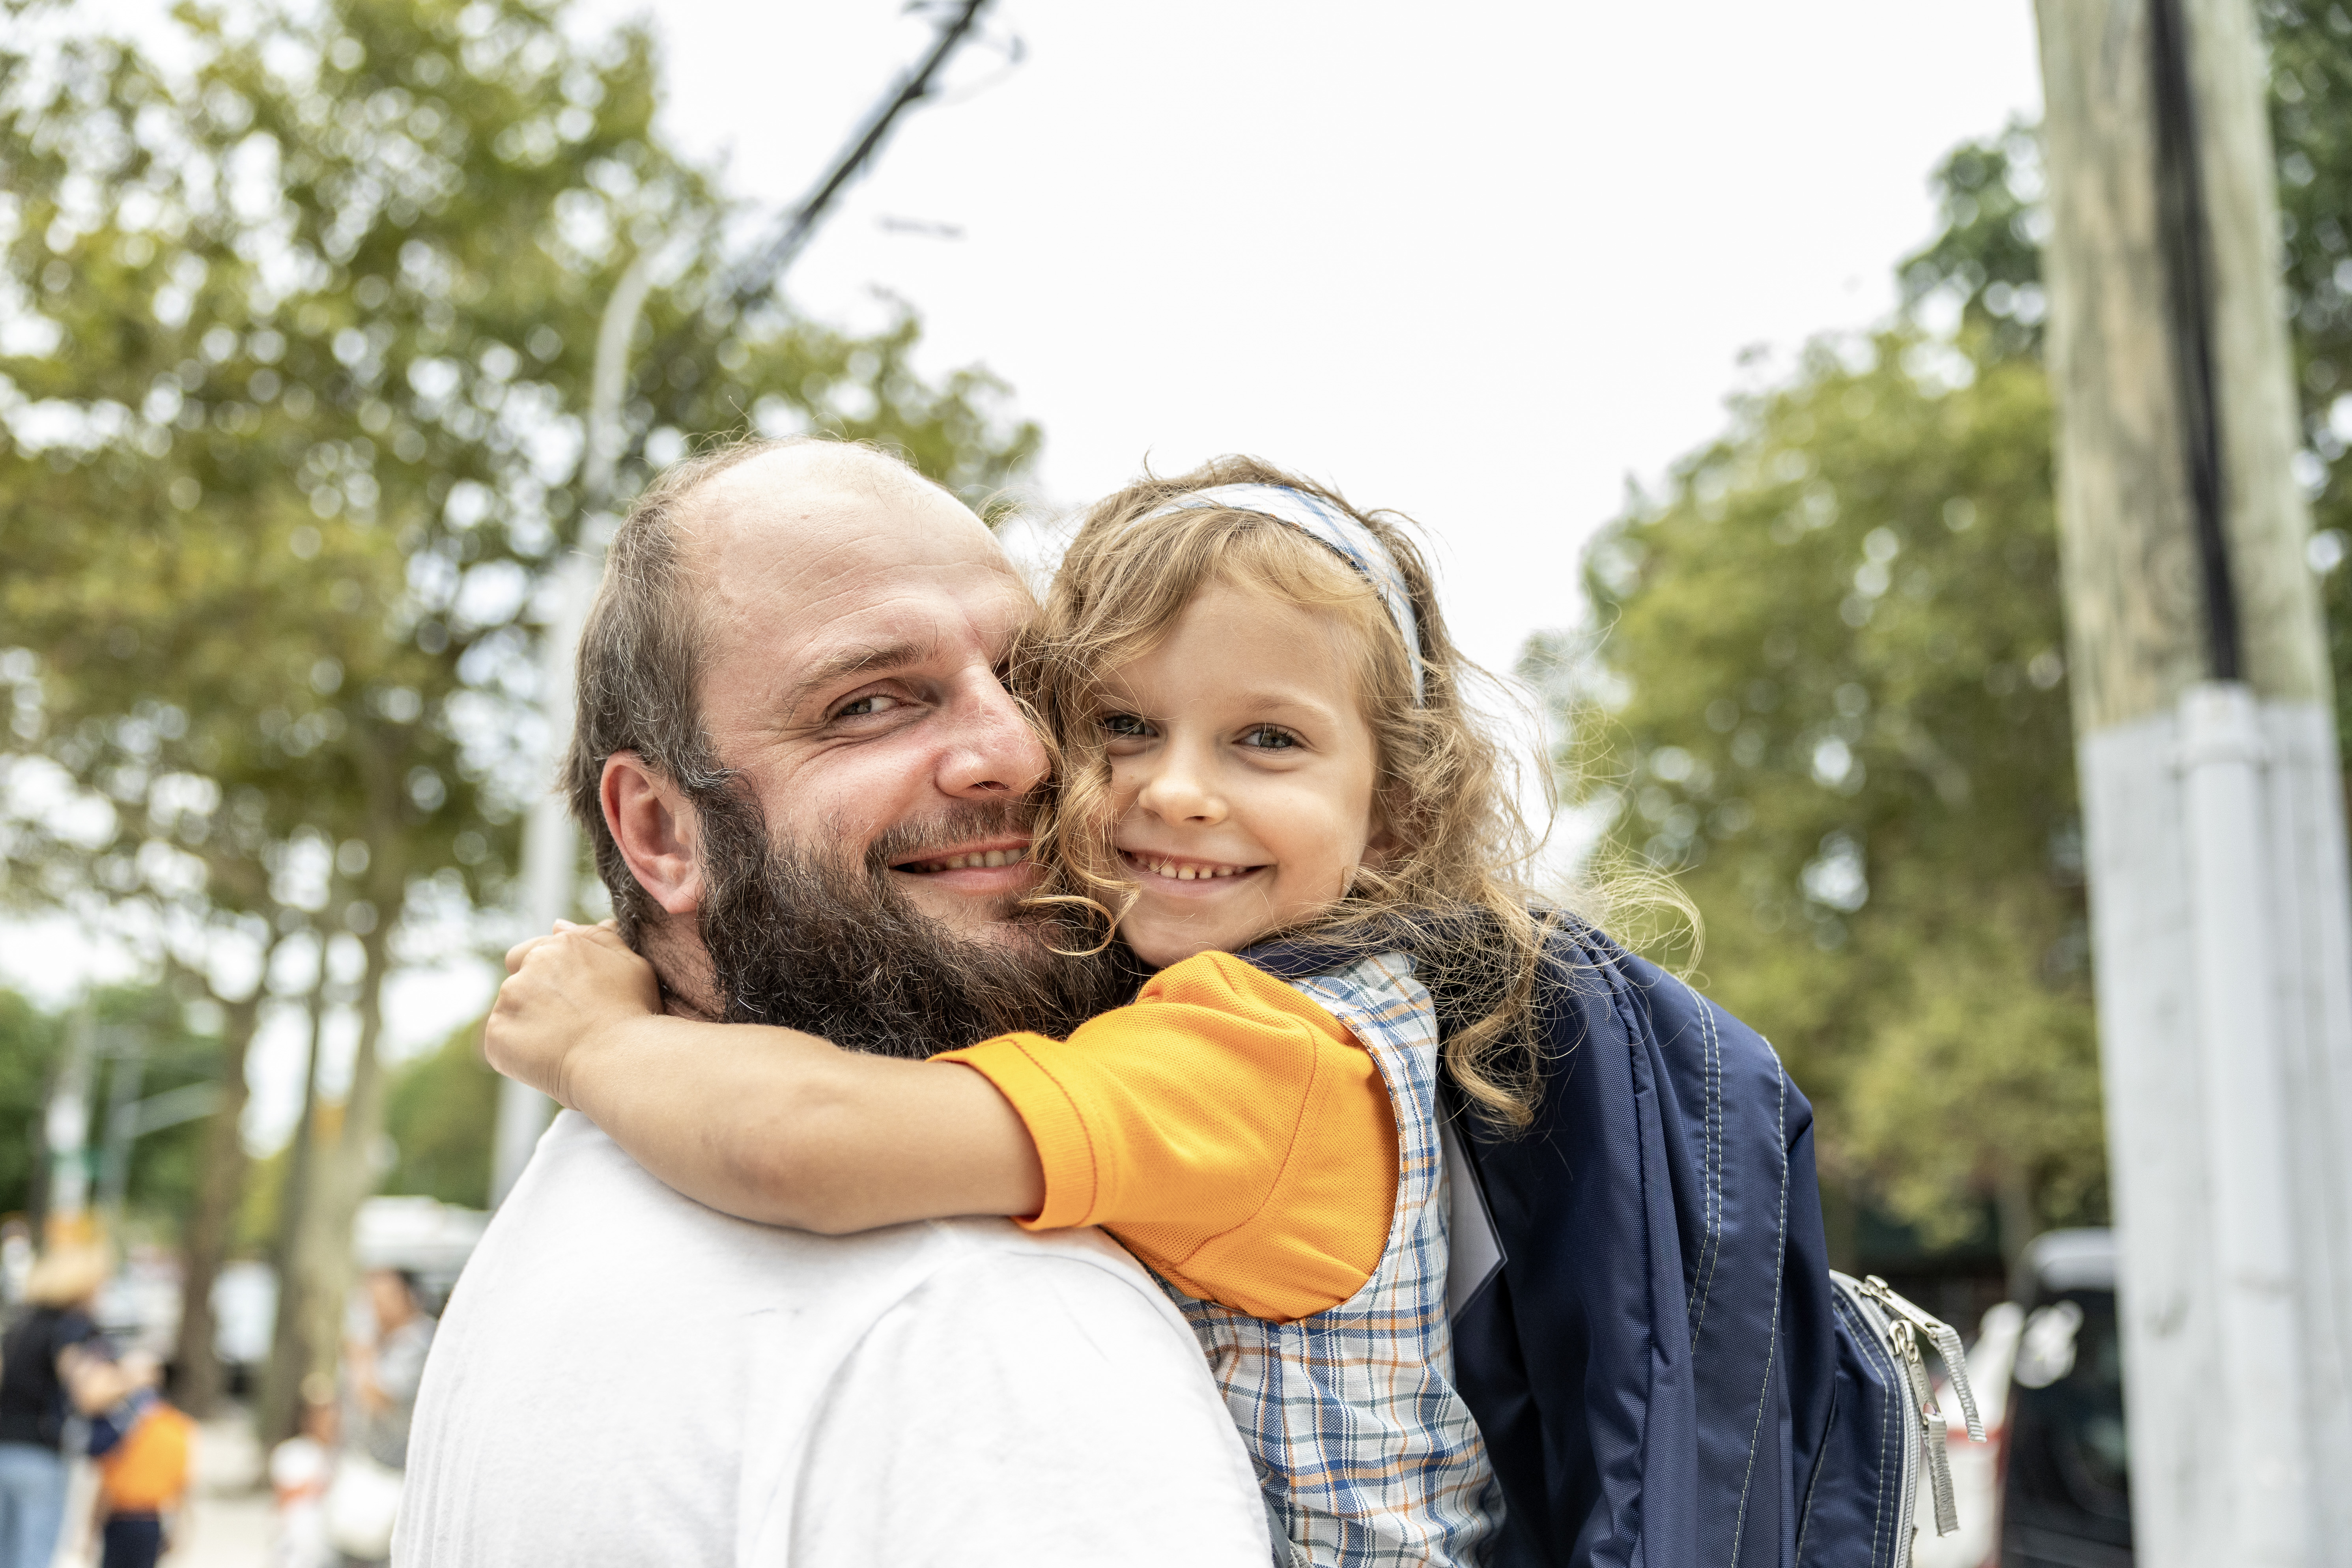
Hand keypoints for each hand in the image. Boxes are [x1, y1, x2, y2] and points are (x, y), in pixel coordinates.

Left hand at [485, 920, 661, 1108]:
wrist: (619, 1058)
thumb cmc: (632, 1014)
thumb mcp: (631, 965)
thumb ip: (597, 938)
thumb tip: (559, 924)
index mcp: (560, 945)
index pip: (535, 952)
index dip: (551, 976)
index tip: (572, 1000)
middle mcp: (530, 965)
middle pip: (520, 980)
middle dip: (536, 998)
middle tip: (567, 1024)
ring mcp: (509, 999)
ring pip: (510, 1010)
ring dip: (528, 1023)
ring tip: (563, 1044)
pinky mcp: (496, 1033)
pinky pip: (501, 1042)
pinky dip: (518, 1052)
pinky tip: (548, 1060)